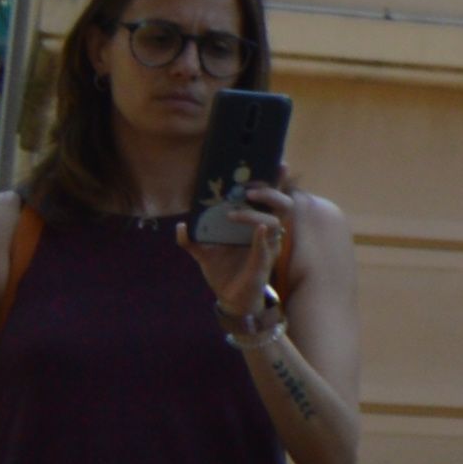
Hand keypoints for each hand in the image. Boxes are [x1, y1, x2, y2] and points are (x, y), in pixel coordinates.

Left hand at [189, 187, 291, 332]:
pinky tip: (260, 228)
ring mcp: (267, 247)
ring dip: (258, 212)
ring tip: (238, 209)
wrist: (230, 299)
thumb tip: (181, 226)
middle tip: (249, 188)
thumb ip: (192, 240)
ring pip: (276, 222)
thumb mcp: (204, 254)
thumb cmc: (223, 272)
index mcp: (253, 226)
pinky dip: (263, 236)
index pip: (268, 200)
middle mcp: (265, 233)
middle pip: (281, 205)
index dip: (274, 182)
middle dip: (271, 191)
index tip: (276, 163)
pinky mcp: (264, 262)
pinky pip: (268, 245)